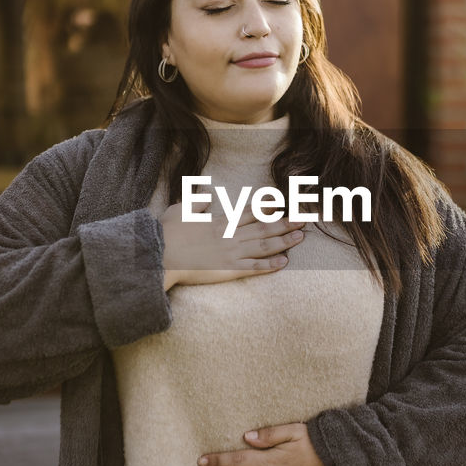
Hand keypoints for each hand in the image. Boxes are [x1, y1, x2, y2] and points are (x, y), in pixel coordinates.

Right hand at [161, 201, 304, 290]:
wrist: (161, 256)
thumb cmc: (167, 233)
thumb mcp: (181, 210)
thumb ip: (197, 202)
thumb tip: (206, 195)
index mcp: (220, 220)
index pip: (249, 211)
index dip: (268, 206)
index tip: (282, 201)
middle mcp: (230, 234)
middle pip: (264, 226)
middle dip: (285, 222)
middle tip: (304, 218)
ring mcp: (231, 253)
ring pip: (264, 245)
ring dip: (284, 241)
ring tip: (301, 237)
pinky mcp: (228, 270)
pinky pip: (253, 268)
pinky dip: (269, 265)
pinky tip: (284, 262)